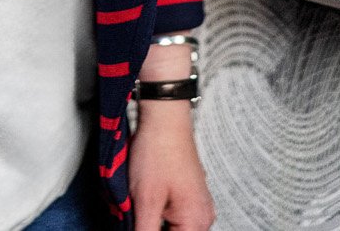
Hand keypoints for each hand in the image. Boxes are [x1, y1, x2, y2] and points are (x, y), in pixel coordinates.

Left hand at [131, 102, 213, 229]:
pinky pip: (174, 215)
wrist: (164, 119)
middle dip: (151, 228)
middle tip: (136, 213)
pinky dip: (158, 213)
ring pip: (172, 227)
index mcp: (196, 221)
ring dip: (154, 223)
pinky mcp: (189, 195)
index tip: (138, 225)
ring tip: (140, 205)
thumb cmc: (158, 150)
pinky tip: (146, 199)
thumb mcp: (145, 201)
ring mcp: (198, 204)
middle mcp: (203, 215)